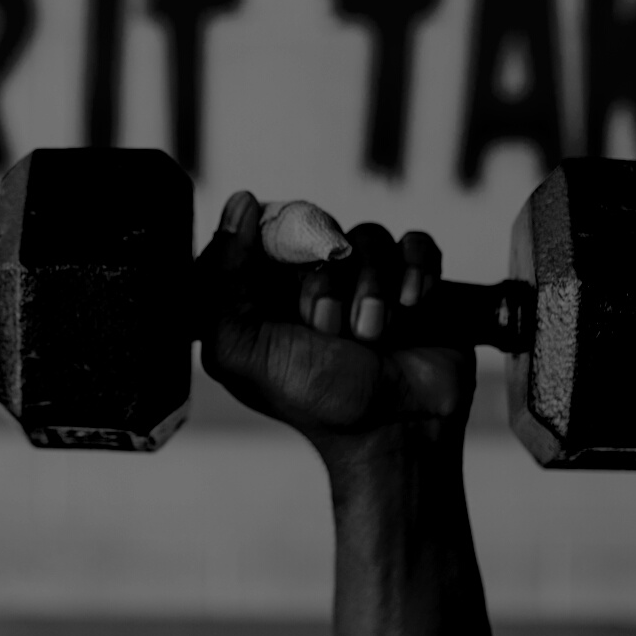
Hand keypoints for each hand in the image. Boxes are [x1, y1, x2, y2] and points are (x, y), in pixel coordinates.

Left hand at [196, 192, 473, 463]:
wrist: (395, 432)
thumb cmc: (316, 401)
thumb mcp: (243, 353)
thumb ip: (220, 285)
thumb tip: (241, 202)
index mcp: (268, 290)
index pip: (265, 229)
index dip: (278, 249)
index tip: (289, 285)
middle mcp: (316, 279)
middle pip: (320, 230)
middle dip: (327, 284)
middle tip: (329, 330)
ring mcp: (367, 279)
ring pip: (370, 237)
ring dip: (373, 287)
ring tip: (374, 336)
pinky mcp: (414, 281)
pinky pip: (415, 243)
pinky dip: (415, 268)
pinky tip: (412, 303)